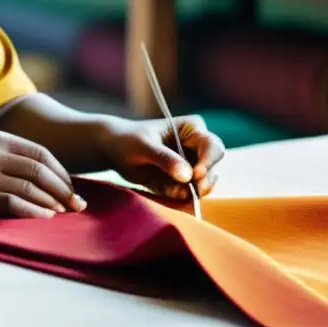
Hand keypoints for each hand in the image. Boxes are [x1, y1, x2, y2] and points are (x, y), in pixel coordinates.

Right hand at [0, 131, 87, 218]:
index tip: (71, 187)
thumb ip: (13, 156)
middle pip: (40, 171)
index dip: (61, 172)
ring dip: (51, 202)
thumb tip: (48, 174)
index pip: (41, 153)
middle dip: (63, 189)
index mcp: (0, 139)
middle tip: (77, 204)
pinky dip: (33, 211)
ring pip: (30, 187)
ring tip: (63, 212)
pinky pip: (13, 202)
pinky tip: (44, 217)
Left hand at [102, 116, 225, 199]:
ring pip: (206, 183)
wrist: (114, 151)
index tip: (196, 175)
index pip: (212, 146)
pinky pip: (191, 194)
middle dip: (204, 180)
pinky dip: (183, 198)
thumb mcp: (142, 146)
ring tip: (172, 190)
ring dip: (193, 191)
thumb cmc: (128, 140)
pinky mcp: (185, 181)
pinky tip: (168, 193)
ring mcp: (193, 165)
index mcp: (192, 128)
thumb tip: (188, 176)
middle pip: (213, 166)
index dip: (208, 161)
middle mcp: (198, 146)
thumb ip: (164, 159)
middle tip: (191, 191)